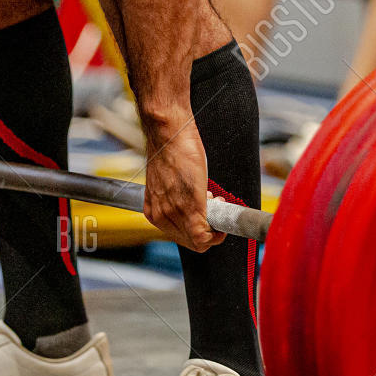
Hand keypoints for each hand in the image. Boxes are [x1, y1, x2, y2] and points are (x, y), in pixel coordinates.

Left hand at [142, 117, 224, 252]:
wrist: (169, 133)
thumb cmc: (171, 150)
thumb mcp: (167, 181)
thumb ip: (176, 198)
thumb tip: (194, 205)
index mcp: (154, 211)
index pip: (180, 236)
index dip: (198, 226)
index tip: (207, 212)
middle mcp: (160, 217)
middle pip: (190, 242)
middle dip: (208, 228)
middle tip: (216, 205)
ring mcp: (174, 214)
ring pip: (198, 241)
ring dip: (214, 225)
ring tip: (215, 200)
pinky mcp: (189, 210)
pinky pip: (203, 237)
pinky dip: (217, 232)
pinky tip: (221, 209)